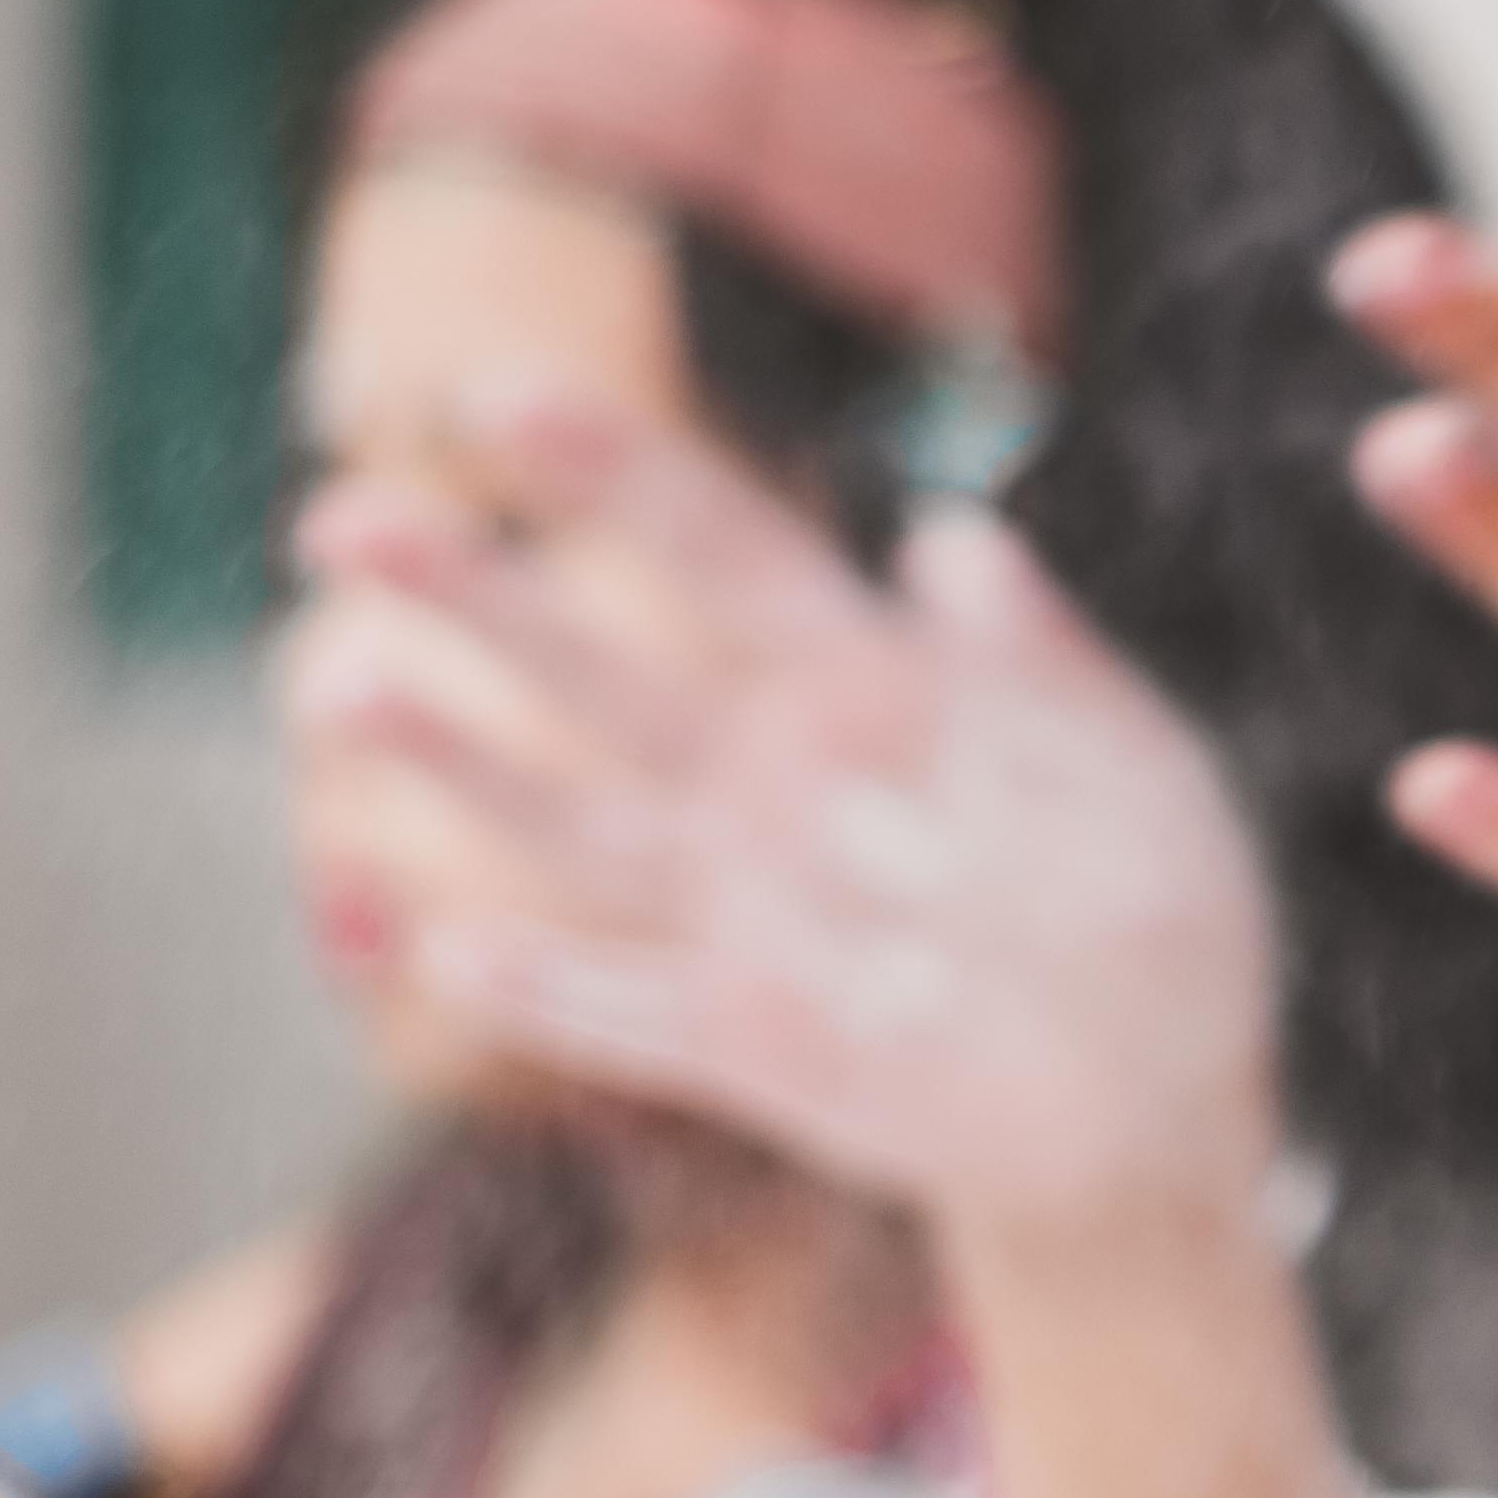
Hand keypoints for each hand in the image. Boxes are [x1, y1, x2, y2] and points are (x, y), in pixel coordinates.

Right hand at [288, 383, 1283, 1231]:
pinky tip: (445, 945)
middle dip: (471, 596)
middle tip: (340, 521)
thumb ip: (1042, 669)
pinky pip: (619, 1012)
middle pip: (596, 673)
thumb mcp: (1135, 775)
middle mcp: (766, 785)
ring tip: (346, 690)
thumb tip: (953, 539)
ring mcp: (736, 915)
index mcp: (864, 686)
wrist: (1156, 1104)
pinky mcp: (738, 1046)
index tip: (495, 394)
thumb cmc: (1157, 907)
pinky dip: (538, 987)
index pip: (724, 552)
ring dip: (459, 765)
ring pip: (571, 828)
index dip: (615, 470)